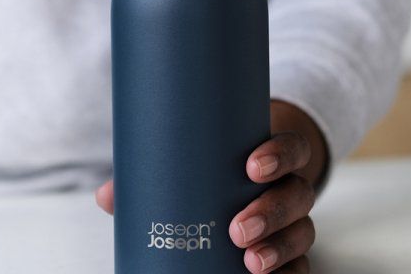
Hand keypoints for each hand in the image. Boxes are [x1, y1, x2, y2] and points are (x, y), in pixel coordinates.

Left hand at [95, 100, 326, 272]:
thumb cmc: (217, 170)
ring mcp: (294, 222)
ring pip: (303, 233)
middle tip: (236, 229)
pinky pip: (301, 266)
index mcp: (274, 157)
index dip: (279, 155)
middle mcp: (290, 187)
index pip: (292, 147)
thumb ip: (155, 173)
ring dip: (279, 249)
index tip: (251, 167)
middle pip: (298, 195)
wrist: (250, 182)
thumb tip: (108, 195)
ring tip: (250, 262)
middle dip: (271, 212)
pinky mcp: (291, 253)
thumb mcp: (195, 163)